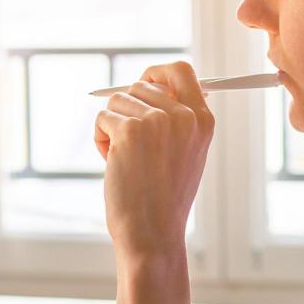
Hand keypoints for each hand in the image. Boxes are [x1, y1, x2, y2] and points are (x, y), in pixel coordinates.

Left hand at [93, 61, 214, 259]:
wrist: (153, 233)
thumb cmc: (164, 198)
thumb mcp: (185, 153)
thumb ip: (176, 118)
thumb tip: (151, 83)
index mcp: (203, 120)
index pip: (180, 70)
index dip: (156, 73)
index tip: (143, 82)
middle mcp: (183, 115)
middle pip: (140, 85)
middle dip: (127, 110)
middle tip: (130, 145)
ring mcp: (157, 121)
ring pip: (117, 101)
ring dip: (112, 128)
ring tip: (125, 160)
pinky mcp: (129, 130)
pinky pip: (102, 118)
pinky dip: (100, 140)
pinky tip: (113, 164)